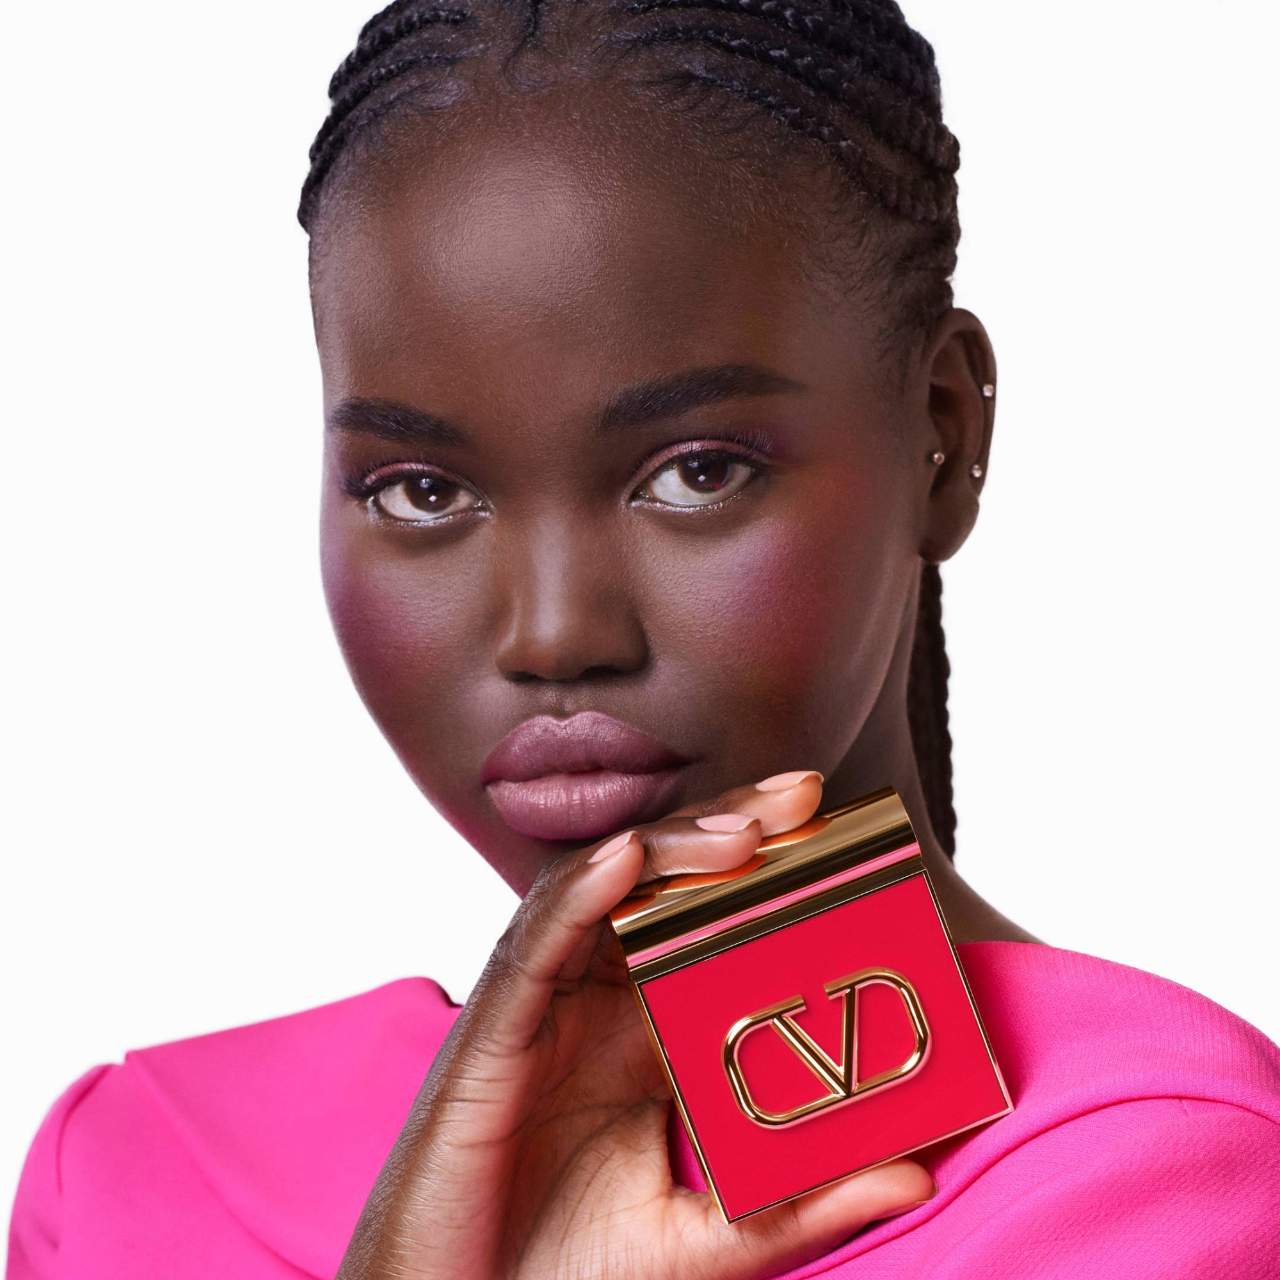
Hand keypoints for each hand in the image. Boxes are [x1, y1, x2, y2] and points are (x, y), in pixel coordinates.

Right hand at [336, 771, 935, 1279]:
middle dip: (730, 828)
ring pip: (602, 892)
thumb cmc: (563, 1274)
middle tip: (808, 794)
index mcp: (644, 1032)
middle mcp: (596, 1001)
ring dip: (669, 849)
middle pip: (663, 885)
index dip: (771, 874)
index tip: (844, 840)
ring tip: (745, 831)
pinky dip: (578, 894)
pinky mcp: (493, 1032)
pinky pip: (534, 944)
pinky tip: (624, 859)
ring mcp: (544, 1007)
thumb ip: (797, 1205)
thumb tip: (911, 1173)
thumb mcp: (703, 1240)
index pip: (710, 924)